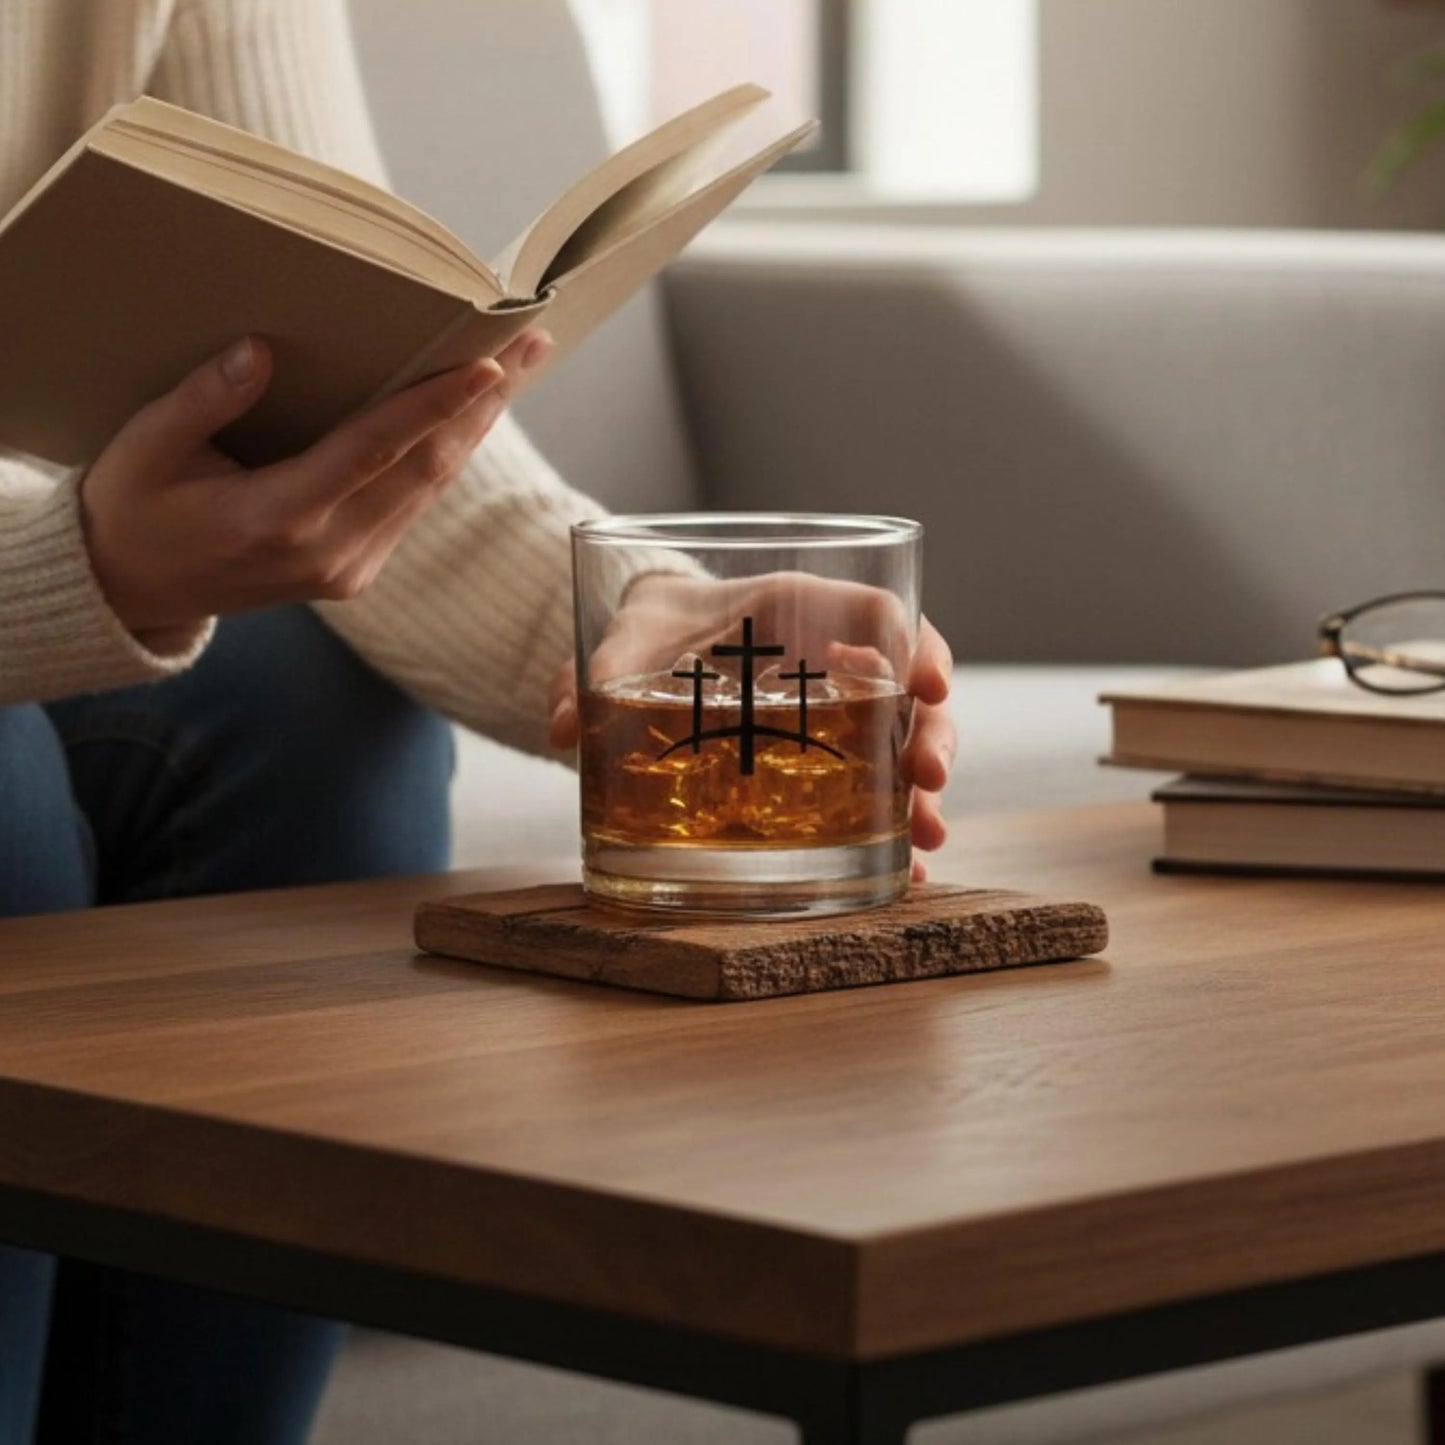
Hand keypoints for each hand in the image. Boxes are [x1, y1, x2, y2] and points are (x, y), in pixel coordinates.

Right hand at [80, 328, 551, 649]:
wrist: (133, 594)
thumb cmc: (133, 511)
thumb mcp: (143, 451)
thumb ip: (200, 401)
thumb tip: (261, 350)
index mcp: (277, 520)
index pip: (375, 452)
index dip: (435, 406)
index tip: (489, 367)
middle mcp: (329, 550)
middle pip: (427, 468)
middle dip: (484, 404)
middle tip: (532, 343)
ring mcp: (350, 568)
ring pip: (430, 488)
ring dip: (475, 427)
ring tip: (519, 366)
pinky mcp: (356, 572)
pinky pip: (413, 504)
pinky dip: (444, 454)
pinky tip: (468, 413)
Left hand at [547, 571, 955, 879]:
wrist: (648, 653)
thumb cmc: (650, 629)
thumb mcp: (623, 639)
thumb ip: (594, 671)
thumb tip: (564, 725)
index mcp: (797, 608)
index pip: (881, 614)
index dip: (917, 647)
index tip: (927, 685)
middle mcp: (832, 659)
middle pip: (909, 690)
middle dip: (934, 734)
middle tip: (929, 781)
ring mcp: (836, 713)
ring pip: (903, 745)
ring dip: (922, 794)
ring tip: (924, 841)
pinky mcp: (825, 761)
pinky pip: (873, 791)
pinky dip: (891, 831)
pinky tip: (904, 874)